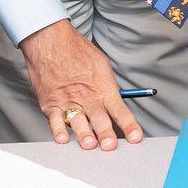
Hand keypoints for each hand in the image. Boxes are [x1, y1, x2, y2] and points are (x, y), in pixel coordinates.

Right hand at [20, 19, 141, 149]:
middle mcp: (87, 97)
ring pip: (78, 122)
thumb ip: (108, 86)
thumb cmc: (77, 51)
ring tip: (89, 145)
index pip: (120, 110)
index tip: (136, 138)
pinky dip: (57, 131)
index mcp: (103, 88)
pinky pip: (54, 121)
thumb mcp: (102, 65)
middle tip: (110, 145)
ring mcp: (68, 101)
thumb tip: (117, 100)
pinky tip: (62, 139)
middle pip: (99, 119)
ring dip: (84, 135)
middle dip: (106, 134)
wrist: (52, 41)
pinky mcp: (51, 104)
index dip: (129, 125)